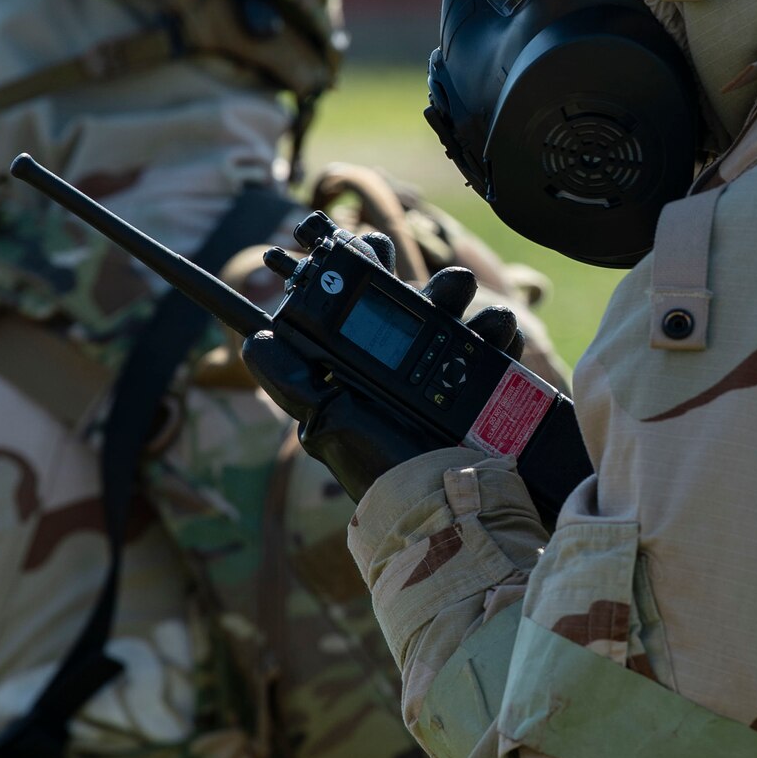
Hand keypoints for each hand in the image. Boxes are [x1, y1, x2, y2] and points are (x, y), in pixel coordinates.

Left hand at [239, 242, 526, 501]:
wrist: (445, 515)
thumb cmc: (381, 474)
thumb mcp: (327, 425)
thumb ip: (293, 381)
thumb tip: (257, 338)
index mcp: (364, 373)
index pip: (359, 311)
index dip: (363, 272)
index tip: (368, 242)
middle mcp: (405, 372)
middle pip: (418, 306)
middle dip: (429, 284)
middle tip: (440, 282)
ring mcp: (448, 380)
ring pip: (459, 319)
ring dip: (463, 300)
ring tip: (467, 300)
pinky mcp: (487, 392)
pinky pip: (496, 349)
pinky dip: (500, 333)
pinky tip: (498, 332)